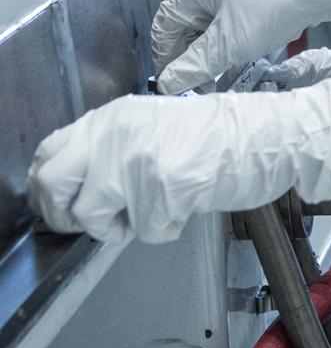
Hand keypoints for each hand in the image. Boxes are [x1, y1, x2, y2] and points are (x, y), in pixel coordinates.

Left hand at [27, 80, 330, 243]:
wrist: (264, 136)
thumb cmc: (217, 135)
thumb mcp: (151, 125)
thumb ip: (111, 146)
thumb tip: (73, 185)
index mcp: (113, 117)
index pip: (49, 154)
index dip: (48, 188)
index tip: (62, 206)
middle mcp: (117, 134)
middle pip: (54, 187)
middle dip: (69, 214)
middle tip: (99, 221)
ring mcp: (137, 160)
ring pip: (93, 217)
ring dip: (122, 226)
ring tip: (155, 209)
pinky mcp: (162, 187)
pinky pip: (145, 230)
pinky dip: (165, 228)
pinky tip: (185, 205)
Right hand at [152, 0, 330, 93]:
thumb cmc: (272, 8)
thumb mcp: (228, 45)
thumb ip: (193, 66)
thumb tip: (167, 84)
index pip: (164, 27)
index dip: (167, 61)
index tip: (175, 88)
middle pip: (183, 25)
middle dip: (190, 57)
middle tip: (201, 87)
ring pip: (205, 23)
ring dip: (209, 51)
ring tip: (218, 77)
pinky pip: (223, 17)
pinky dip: (225, 39)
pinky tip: (236, 58)